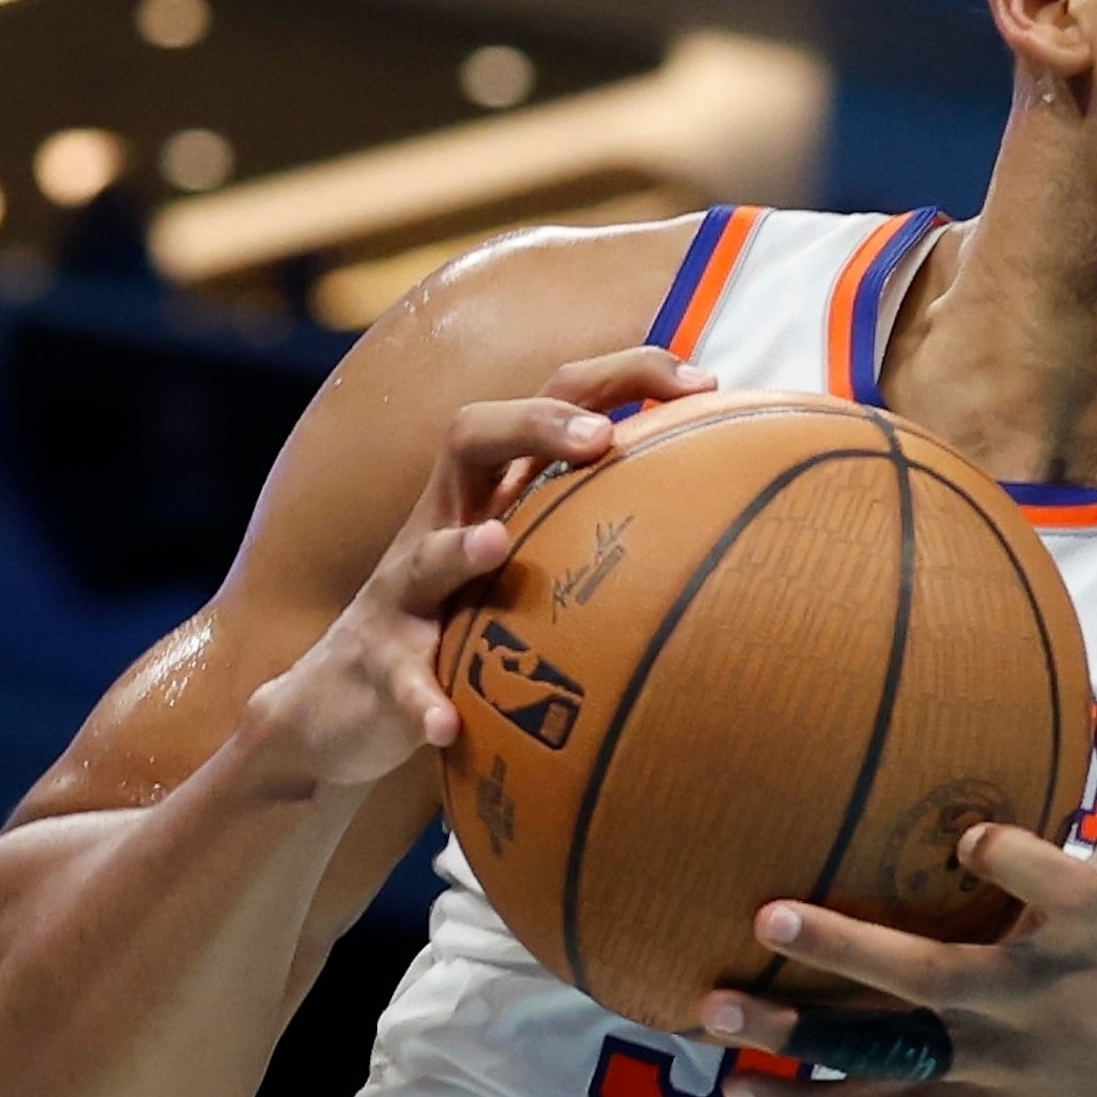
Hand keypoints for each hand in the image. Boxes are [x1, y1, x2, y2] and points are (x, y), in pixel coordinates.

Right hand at [242, 346, 711, 796]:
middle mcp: (444, 523)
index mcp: (497, 490)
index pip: (557, 399)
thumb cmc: (468, 626)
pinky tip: (446, 723)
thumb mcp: (538, 569)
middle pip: (471, 435)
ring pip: (421, 554)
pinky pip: (397, 677)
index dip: (625, 374)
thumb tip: (751, 527)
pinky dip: (420, 697)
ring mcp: (403, 595)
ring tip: (497, 543)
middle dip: (537, 422)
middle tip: (603, 436)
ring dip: (458, 547)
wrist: (344, 707)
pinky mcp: (377, 665)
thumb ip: (613, 535)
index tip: (706, 381)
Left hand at [702, 646, 1096, 1096]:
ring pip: (886, 1052)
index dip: (1015, 864)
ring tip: (714, 1006)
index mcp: (1085, 927)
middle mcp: (1033, 996)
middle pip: (932, 976)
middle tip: (768, 913)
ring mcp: (998, 1061)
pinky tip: (738, 1083)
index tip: (965, 836)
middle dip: (849, 951)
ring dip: (797, 1033)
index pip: (1057, 890)